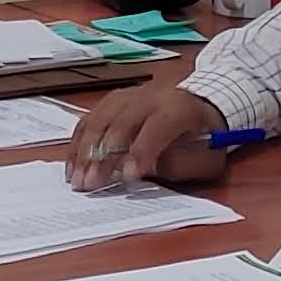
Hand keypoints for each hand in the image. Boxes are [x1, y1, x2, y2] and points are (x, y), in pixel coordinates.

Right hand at [65, 84, 228, 190]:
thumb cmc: (204, 137)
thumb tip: (145, 169)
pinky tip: (73, 166)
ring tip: (77, 179)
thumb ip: (181, 165)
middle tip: (91, 184)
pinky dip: (78, 144)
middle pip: (121, 122)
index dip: (141, 150)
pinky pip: (89, 120)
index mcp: (180, 108)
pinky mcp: (112, 101)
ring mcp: (128, 96)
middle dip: (104, 155)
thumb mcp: (206, 157)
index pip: (157, 126)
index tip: (128, 177)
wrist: (202, 104)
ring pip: (99, 119)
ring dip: (85, 151)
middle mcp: (151, 96)